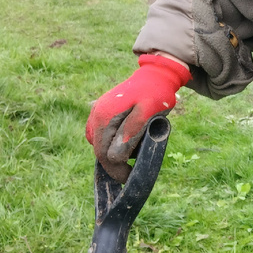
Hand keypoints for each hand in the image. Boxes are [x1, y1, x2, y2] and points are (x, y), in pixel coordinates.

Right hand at [86, 54, 190, 181]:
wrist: (156, 75)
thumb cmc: (155, 94)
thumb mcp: (148, 114)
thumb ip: (130, 133)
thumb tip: (114, 157)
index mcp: (104, 116)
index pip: (103, 153)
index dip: (115, 169)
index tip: (129, 178)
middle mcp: (96, 114)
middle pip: (99, 149)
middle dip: (115, 162)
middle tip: (132, 171)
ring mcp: (97, 112)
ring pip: (100, 143)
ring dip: (115, 151)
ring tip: (136, 148)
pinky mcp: (103, 112)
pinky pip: (104, 134)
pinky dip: (114, 141)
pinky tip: (129, 139)